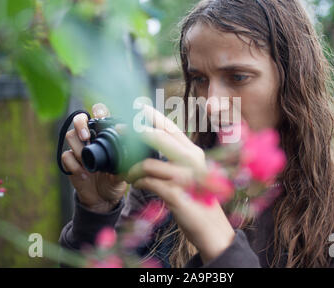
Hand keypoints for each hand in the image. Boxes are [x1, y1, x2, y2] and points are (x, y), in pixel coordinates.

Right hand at [61, 103, 126, 212]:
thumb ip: (126, 160)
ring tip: (88, 162)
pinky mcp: (70, 162)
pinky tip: (84, 174)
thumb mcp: (124, 170)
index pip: (99, 113)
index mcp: (105, 135)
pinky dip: (74, 164)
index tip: (100, 118)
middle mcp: (90, 139)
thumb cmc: (115, 180)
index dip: (98, 111)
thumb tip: (130, 148)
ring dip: (78, 148)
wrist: (103, 199)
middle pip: (79, 119)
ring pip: (70, 135)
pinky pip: (66, 155)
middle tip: (87, 137)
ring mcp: (78, 149)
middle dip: (80, 125)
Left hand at [127, 104, 235, 263]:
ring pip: (148, 163)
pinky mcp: (176, 194)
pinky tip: (136, 184)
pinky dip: (137, 182)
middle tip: (121, 132)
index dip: (154, 116)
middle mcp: (191, 161)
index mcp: (194, 153)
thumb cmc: (200, 199)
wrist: (212, 227)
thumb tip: (153, 147)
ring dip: (131, 168)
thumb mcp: (192, 173)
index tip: (138, 107)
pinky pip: (148, 182)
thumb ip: (177, 158)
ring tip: (126, 173)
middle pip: (160, 137)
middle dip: (137, 133)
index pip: (171, 128)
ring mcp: (184, 177)